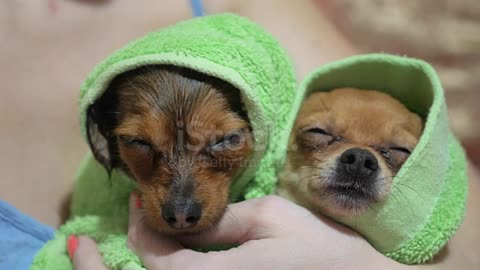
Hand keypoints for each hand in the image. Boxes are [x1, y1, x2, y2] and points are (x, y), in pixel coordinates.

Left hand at [71, 194, 413, 269]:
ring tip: (159, 221)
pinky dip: (181, 263)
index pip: (160, 261)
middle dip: (146, 241)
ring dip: (160, 253)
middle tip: (144, 206)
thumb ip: (221, 222)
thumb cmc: (318, 246)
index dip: (143, 229)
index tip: (138, 198)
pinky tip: (187, 243)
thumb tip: (183, 221)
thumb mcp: (269, 218)